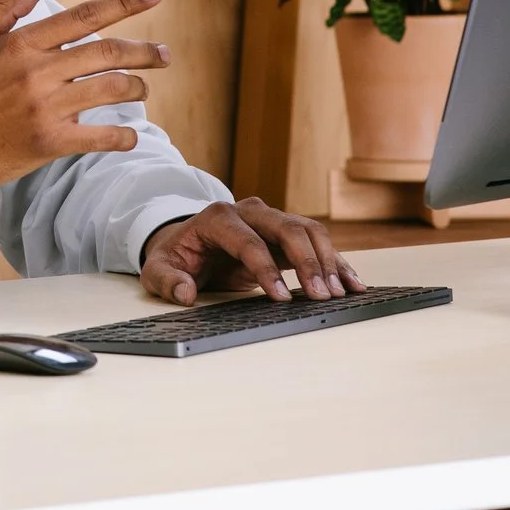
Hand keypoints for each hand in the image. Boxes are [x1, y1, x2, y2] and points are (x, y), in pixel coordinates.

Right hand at [0, 0, 172, 205]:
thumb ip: (9, 5)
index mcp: (20, 43)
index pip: (82, 16)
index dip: (123, 2)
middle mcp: (38, 72)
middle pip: (107, 54)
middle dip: (144, 52)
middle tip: (164, 54)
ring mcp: (45, 108)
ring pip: (111, 90)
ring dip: (137, 88)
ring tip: (143, 89)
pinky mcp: (48, 142)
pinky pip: (100, 136)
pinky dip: (123, 136)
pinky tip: (129, 135)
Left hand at [140, 199, 364, 305]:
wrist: (185, 241)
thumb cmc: (176, 255)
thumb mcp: (158, 268)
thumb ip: (167, 281)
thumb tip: (184, 294)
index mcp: (217, 218)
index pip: (248, 241)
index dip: (266, 269)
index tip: (281, 298)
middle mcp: (248, 211)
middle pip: (287, 227)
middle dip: (308, 261)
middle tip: (322, 295)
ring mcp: (269, 219)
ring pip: (307, 231)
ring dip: (327, 261)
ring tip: (341, 292)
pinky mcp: (284, 235)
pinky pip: (315, 243)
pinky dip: (335, 261)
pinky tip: (351, 282)